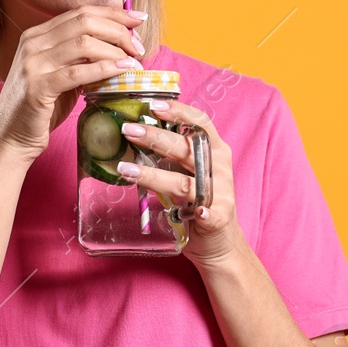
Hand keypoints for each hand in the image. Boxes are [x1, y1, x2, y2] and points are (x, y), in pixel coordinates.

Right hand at [0, 5, 147, 164]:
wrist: (10, 138)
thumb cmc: (41, 108)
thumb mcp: (62, 75)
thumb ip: (82, 59)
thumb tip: (121, 48)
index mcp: (38, 35)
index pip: (81, 12)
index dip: (114, 13)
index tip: (138, 20)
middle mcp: (33, 43)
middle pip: (85, 21)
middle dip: (118, 31)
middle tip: (138, 47)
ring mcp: (33, 63)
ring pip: (84, 43)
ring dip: (116, 51)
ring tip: (134, 63)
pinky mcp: (38, 86)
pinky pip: (78, 72)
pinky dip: (105, 69)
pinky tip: (122, 72)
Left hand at [113, 99, 246, 268]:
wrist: (220, 241)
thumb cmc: (199, 199)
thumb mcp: (188, 170)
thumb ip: (171, 154)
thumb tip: (135, 132)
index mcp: (214, 150)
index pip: (199, 122)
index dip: (178, 111)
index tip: (152, 105)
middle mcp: (218, 167)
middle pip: (185, 148)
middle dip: (155, 138)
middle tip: (128, 130)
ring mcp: (221, 192)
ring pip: (184, 182)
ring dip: (153, 176)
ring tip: (126, 170)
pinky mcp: (220, 217)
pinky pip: (210, 213)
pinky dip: (203, 212)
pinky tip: (197, 212)